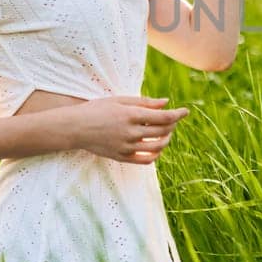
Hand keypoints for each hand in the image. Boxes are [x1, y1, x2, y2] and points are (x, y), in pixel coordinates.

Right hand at [66, 95, 189, 163]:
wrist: (75, 128)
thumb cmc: (97, 109)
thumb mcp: (120, 100)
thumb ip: (144, 102)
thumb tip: (166, 103)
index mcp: (131, 115)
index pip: (164, 117)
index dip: (178, 114)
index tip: (186, 111)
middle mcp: (131, 133)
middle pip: (163, 131)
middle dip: (173, 125)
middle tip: (173, 119)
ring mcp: (126, 147)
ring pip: (157, 147)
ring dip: (166, 139)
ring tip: (167, 133)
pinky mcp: (122, 157)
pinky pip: (146, 160)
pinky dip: (156, 154)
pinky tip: (156, 147)